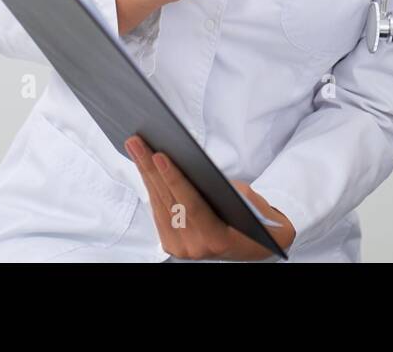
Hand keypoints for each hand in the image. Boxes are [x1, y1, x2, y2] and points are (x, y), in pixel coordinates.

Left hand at [124, 134, 295, 260]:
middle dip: (150, 169)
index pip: (191, 204)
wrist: (257, 244)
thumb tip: (185, 162)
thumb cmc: (255, 216)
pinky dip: (152, 188)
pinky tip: (144, 168)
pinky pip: (158, 213)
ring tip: (136, 149)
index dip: (173, 178)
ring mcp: (182, 248)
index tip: (159, 155)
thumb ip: (215, 186)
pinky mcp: (173, 245)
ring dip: (146, 174)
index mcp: (218, 237)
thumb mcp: (245, 197)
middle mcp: (196, 247)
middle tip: (137, 143)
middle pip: (168, 201)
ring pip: (159, 205)